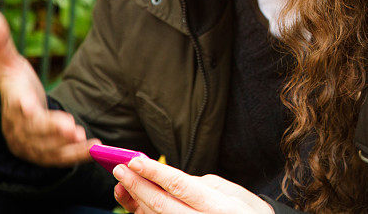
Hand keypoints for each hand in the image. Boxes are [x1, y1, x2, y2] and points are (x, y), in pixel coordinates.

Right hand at [0, 6, 98, 165]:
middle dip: (51, 130)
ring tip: (83, 137)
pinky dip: (78, 155)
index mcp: (14, 104)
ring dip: (66, 146)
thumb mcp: (10, 66)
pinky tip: (94, 147)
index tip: (26, 105)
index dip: (21, 107)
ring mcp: (34, 144)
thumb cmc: (18, 87)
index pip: (16, 107)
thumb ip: (1, 43)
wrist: (19, 118)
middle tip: (71, 127)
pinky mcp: (49, 154)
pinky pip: (62, 158)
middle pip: (35, 131)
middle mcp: (22, 127)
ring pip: (48, 148)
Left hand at [113, 156, 274, 213]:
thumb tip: (168, 180)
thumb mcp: (230, 193)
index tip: (134, 159)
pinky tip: (136, 203)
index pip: (179, 185)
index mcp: (217, 205)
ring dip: (135, 201)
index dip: (155, 172)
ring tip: (122, 184)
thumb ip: (199, 186)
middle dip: (137, 186)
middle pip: (161, 204)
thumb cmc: (248, 211)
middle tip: (119, 168)